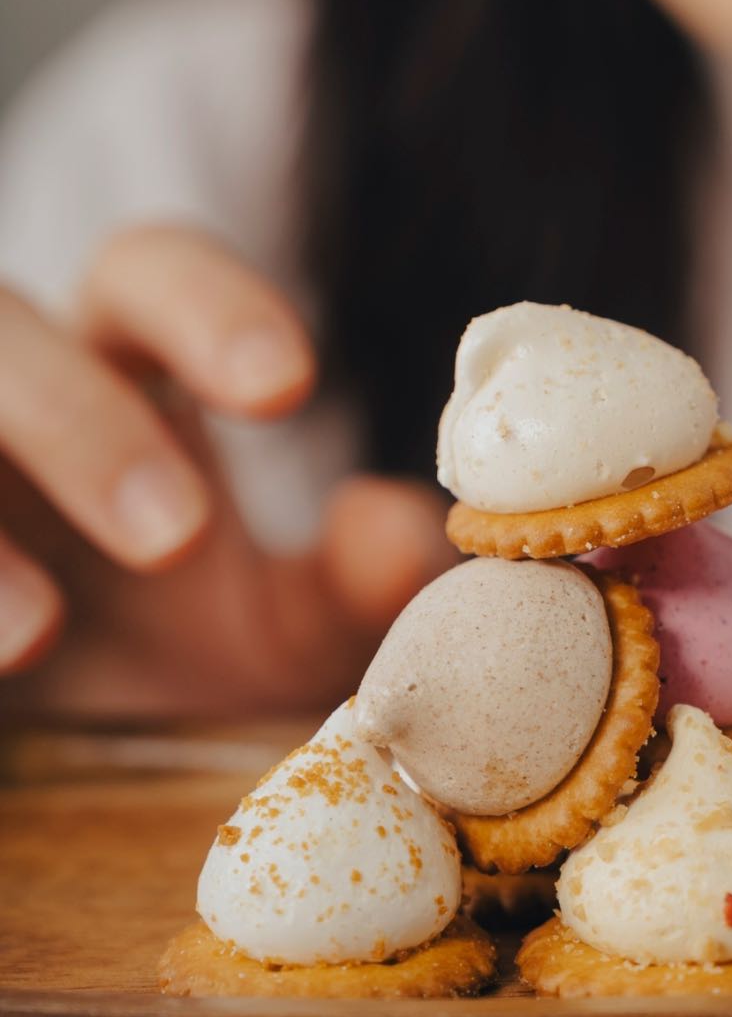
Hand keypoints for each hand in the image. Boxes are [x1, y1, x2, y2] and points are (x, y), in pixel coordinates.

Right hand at [0, 225, 454, 713]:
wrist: (74, 746)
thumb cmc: (178, 652)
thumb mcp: (282, 631)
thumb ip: (351, 584)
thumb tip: (406, 529)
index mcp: (122, 371)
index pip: (151, 270)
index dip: (209, 306)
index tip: (291, 389)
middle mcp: (11, 390)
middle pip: (2, 323)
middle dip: (80, 419)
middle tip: (177, 539)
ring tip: (37, 635)